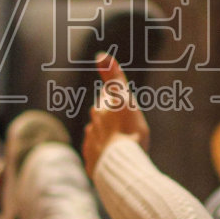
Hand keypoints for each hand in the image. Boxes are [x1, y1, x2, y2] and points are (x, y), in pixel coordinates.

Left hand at [82, 55, 149, 179]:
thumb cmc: (128, 130)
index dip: (113, 99)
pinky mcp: (92, 164)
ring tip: (119, 142)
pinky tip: (112, 159)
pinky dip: (103, 156)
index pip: (106, 99)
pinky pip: (97, 157)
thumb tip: (99, 54)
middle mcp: (92, 127)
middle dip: (108, 118)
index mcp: (101, 110)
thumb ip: (113, 76)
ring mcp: (91, 146)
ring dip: (106, 137)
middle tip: (123, 121)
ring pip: (97, 137)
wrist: (121, 164)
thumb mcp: (124, 98)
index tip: (121, 100)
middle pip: (100, 118)